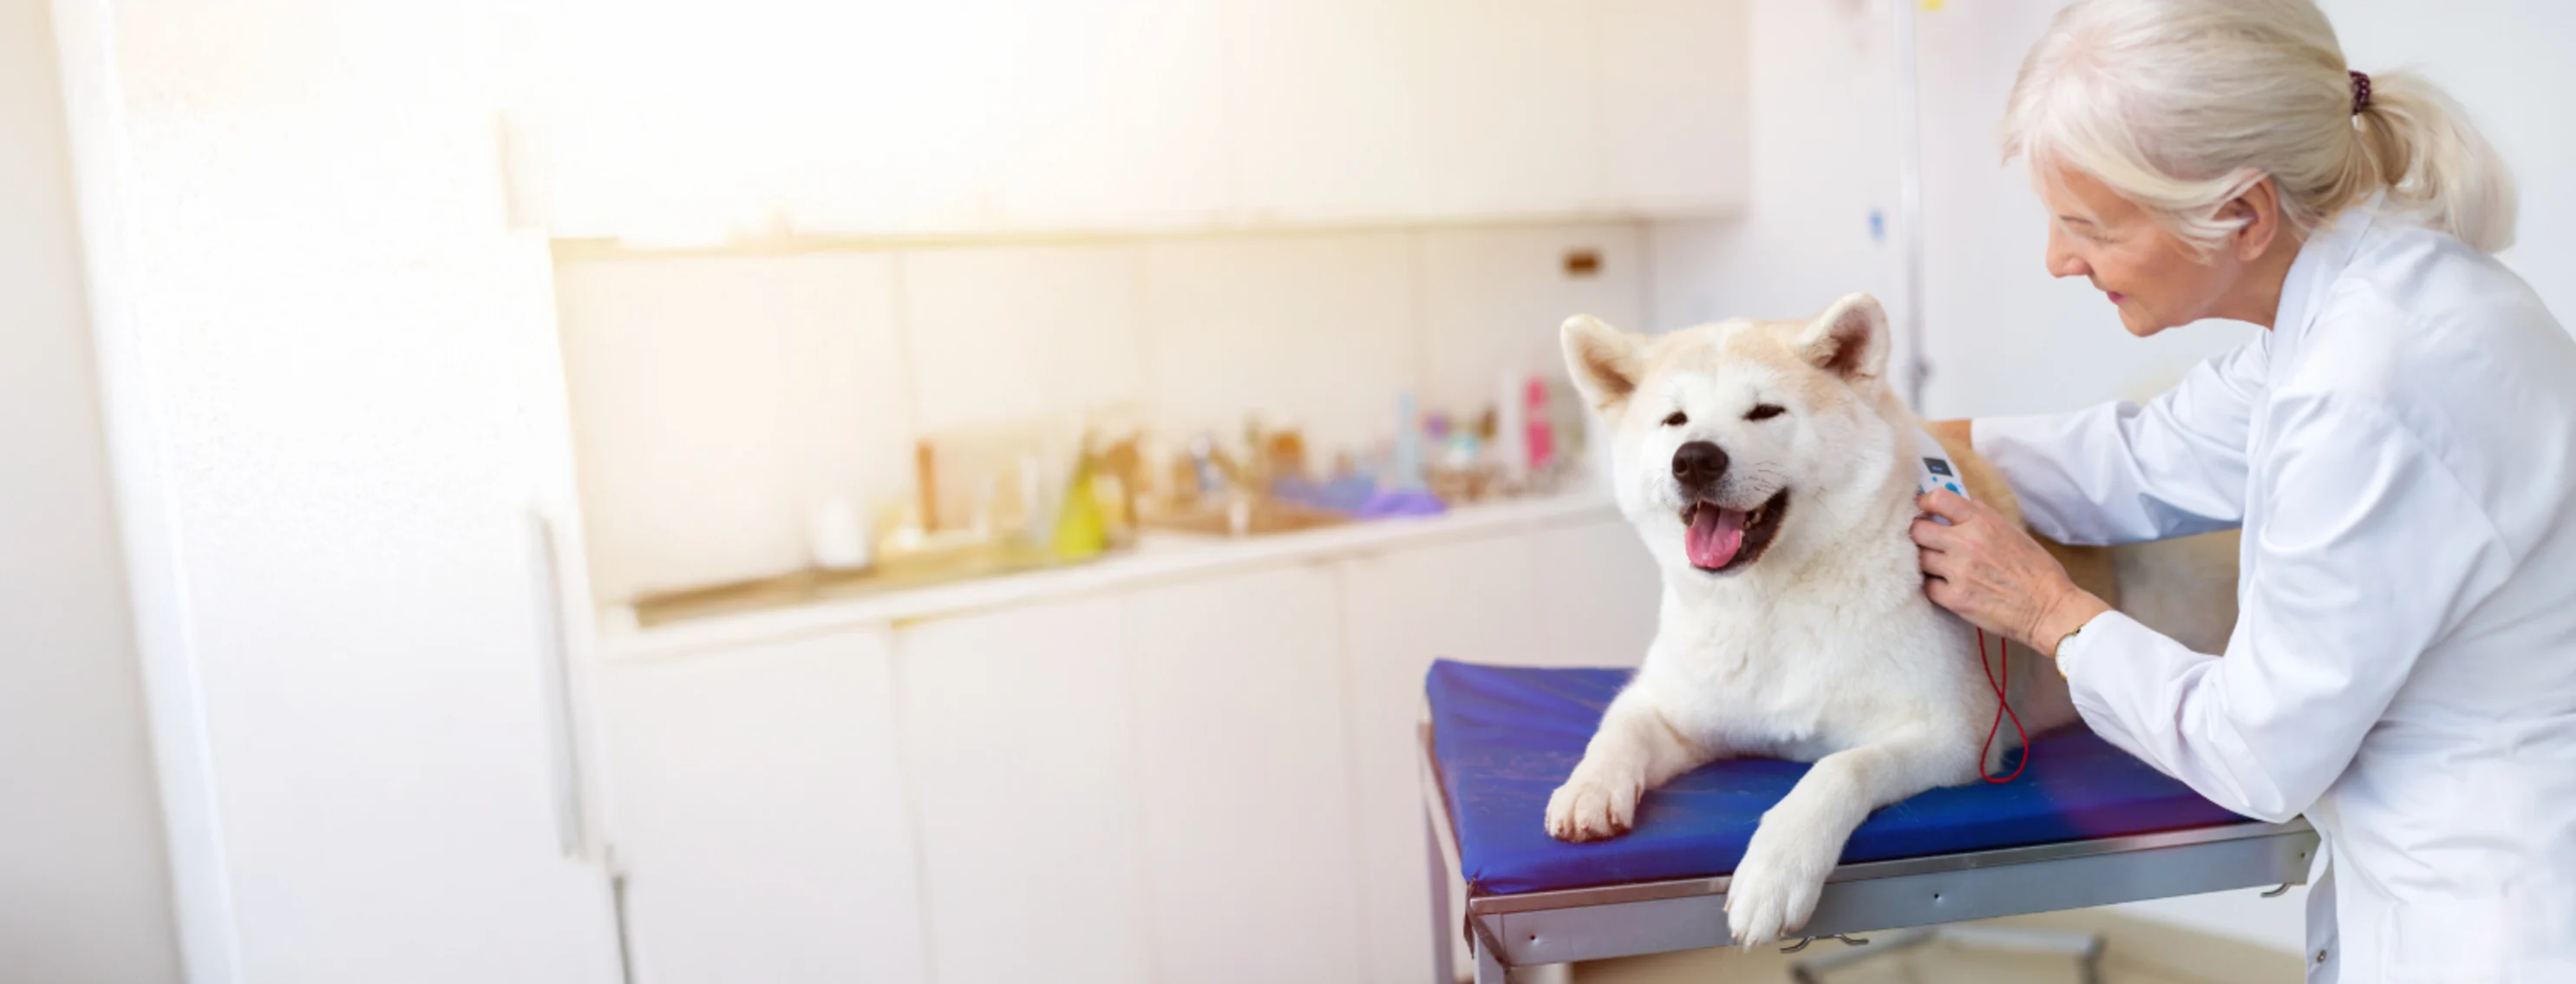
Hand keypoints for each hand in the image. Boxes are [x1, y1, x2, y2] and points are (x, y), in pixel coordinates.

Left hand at [1910, 489, 2109, 655]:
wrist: (2049, 609)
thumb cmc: (2038, 571)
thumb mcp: (2015, 532)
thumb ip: (1986, 517)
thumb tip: (1965, 505)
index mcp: (1982, 522)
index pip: (1938, 499)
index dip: (1924, 503)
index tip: (1923, 510)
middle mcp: (1966, 542)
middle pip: (1917, 530)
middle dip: (1919, 534)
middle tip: (1926, 542)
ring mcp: (1957, 571)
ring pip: (1919, 559)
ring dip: (1926, 562)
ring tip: (1938, 566)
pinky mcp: (1954, 598)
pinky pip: (1927, 586)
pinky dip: (1933, 586)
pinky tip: (1945, 586)